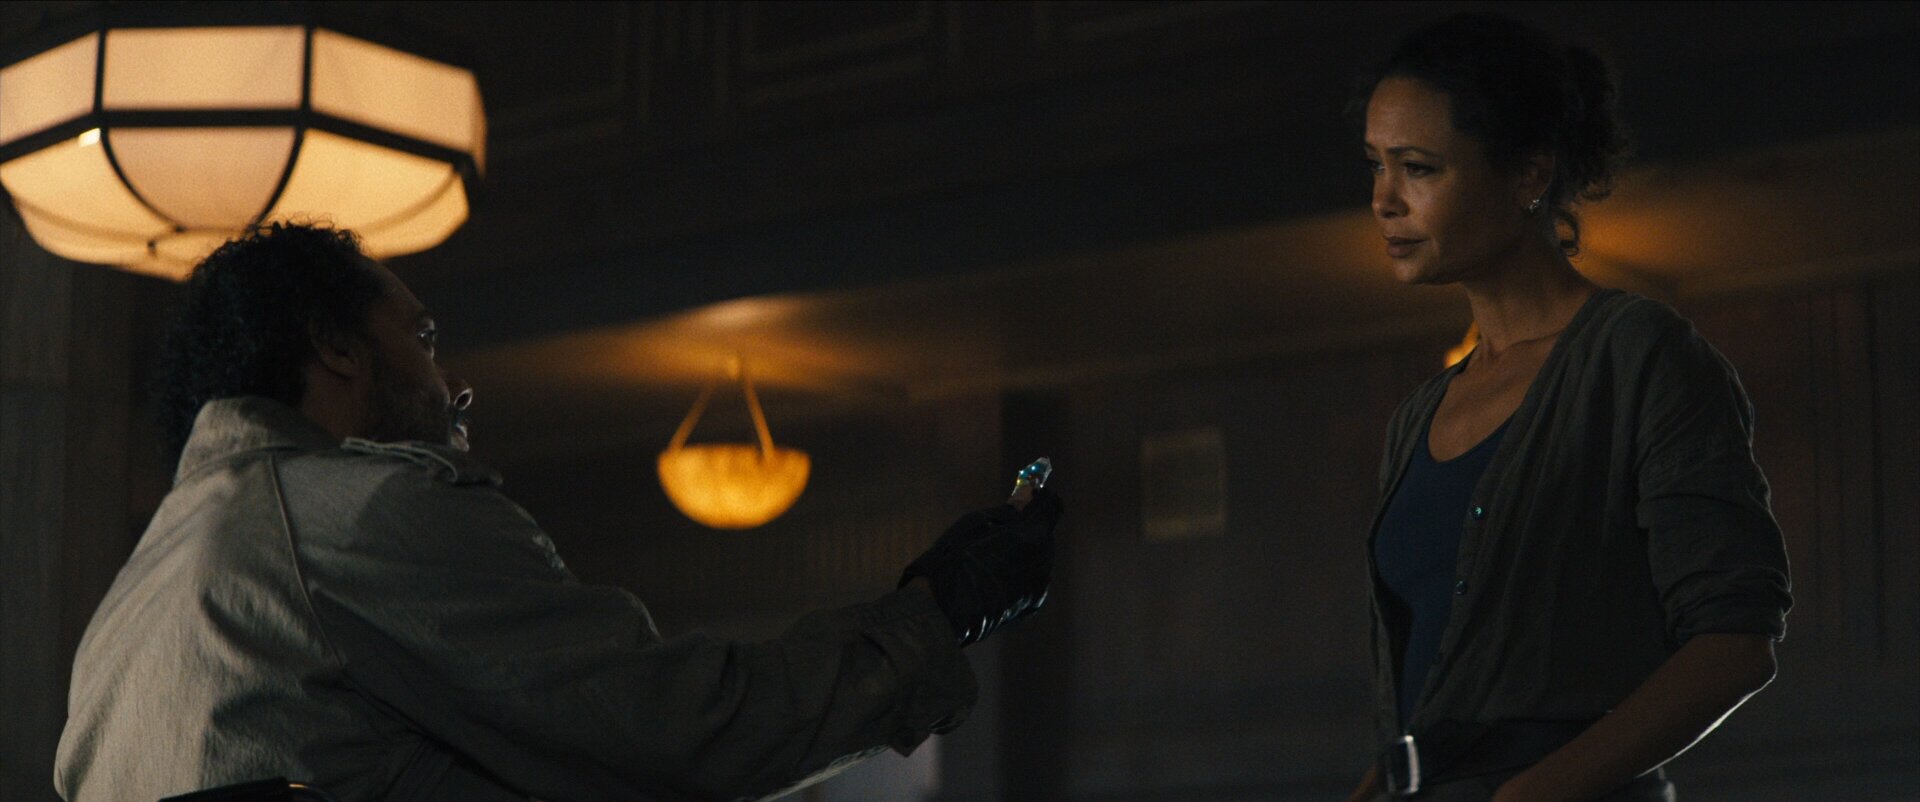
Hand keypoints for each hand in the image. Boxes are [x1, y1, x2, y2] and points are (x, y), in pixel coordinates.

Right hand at [900, 488, 1060, 644]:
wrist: (945, 609)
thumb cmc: (957, 558)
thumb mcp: (978, 522)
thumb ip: (1009, 510)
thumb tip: (1026, 499)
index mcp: (1033, 536)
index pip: (1052, 506)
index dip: (1041, 497)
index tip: (1028, 494)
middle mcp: (1043, 561)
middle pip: (1046, 533)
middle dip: (1030, 526)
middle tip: (1006, 525)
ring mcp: (1039, 586)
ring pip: (1039, 557)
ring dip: (1025, 550)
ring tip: (994, 555)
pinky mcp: (1032, 605)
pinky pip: (1033, 579)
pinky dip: (1020, 571)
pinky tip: (996, 575)